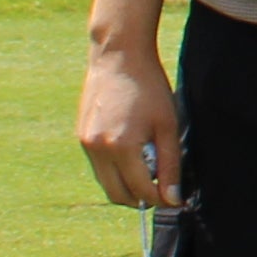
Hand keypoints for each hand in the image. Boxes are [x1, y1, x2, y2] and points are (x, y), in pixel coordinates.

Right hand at [76, 33, 183, 209]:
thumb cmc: (149, 88)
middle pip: (117, 195)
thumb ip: (170, 165)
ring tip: (148, 168)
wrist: (118, 57)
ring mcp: (85, 143)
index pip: (140, 191)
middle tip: (160, 189)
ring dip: (126, 186)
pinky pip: (98, 167)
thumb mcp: (168, 126)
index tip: (174, 198)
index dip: (160, 199)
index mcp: (120, 147)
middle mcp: (97, 149)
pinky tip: (132, 153)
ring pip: (105, 183)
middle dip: (140, 199)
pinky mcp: (81, 136)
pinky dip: (115, 170)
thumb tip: (173, 198)